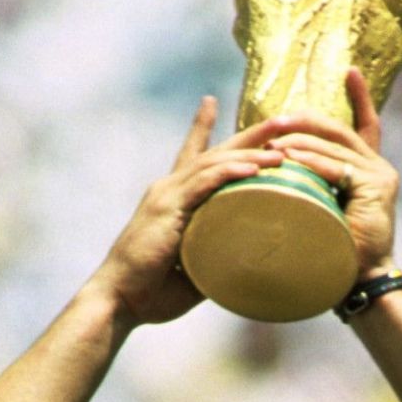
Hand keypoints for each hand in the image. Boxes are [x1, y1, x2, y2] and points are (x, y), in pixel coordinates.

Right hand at [88, 97, 286, 326]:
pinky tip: (255, 168)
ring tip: (282, 146)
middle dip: (248, 134)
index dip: (201, 127)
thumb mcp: (194, 268)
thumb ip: (217, 256)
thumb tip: (247, 263)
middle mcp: (168, 188)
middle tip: (281, 119)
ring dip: (250, 152)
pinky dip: (230, 173)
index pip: (191, 155)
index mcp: (171, 199)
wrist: (119, 300)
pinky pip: (203, 183)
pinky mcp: (167, 209)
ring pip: (214, 163)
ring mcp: (166, 195)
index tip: (210, 102)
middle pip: (214, 152)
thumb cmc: (153, 291)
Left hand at [268, 68, 398, 280]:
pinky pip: (337, 168)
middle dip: (306, 120)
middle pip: (340, 130)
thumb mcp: (324, 207)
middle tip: (276, 117)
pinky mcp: (377, 187)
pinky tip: (287, 159)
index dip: (360, 97)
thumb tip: (281, 159)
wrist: (359, 281)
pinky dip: (310, 163)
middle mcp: (379, 167)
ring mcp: (380, 175)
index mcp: (369, 169)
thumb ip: (315, 182)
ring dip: (299, 142)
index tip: (350, 70)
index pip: (367, 124)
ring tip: (270, 141)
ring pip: (334, 147)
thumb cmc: (336, 251)